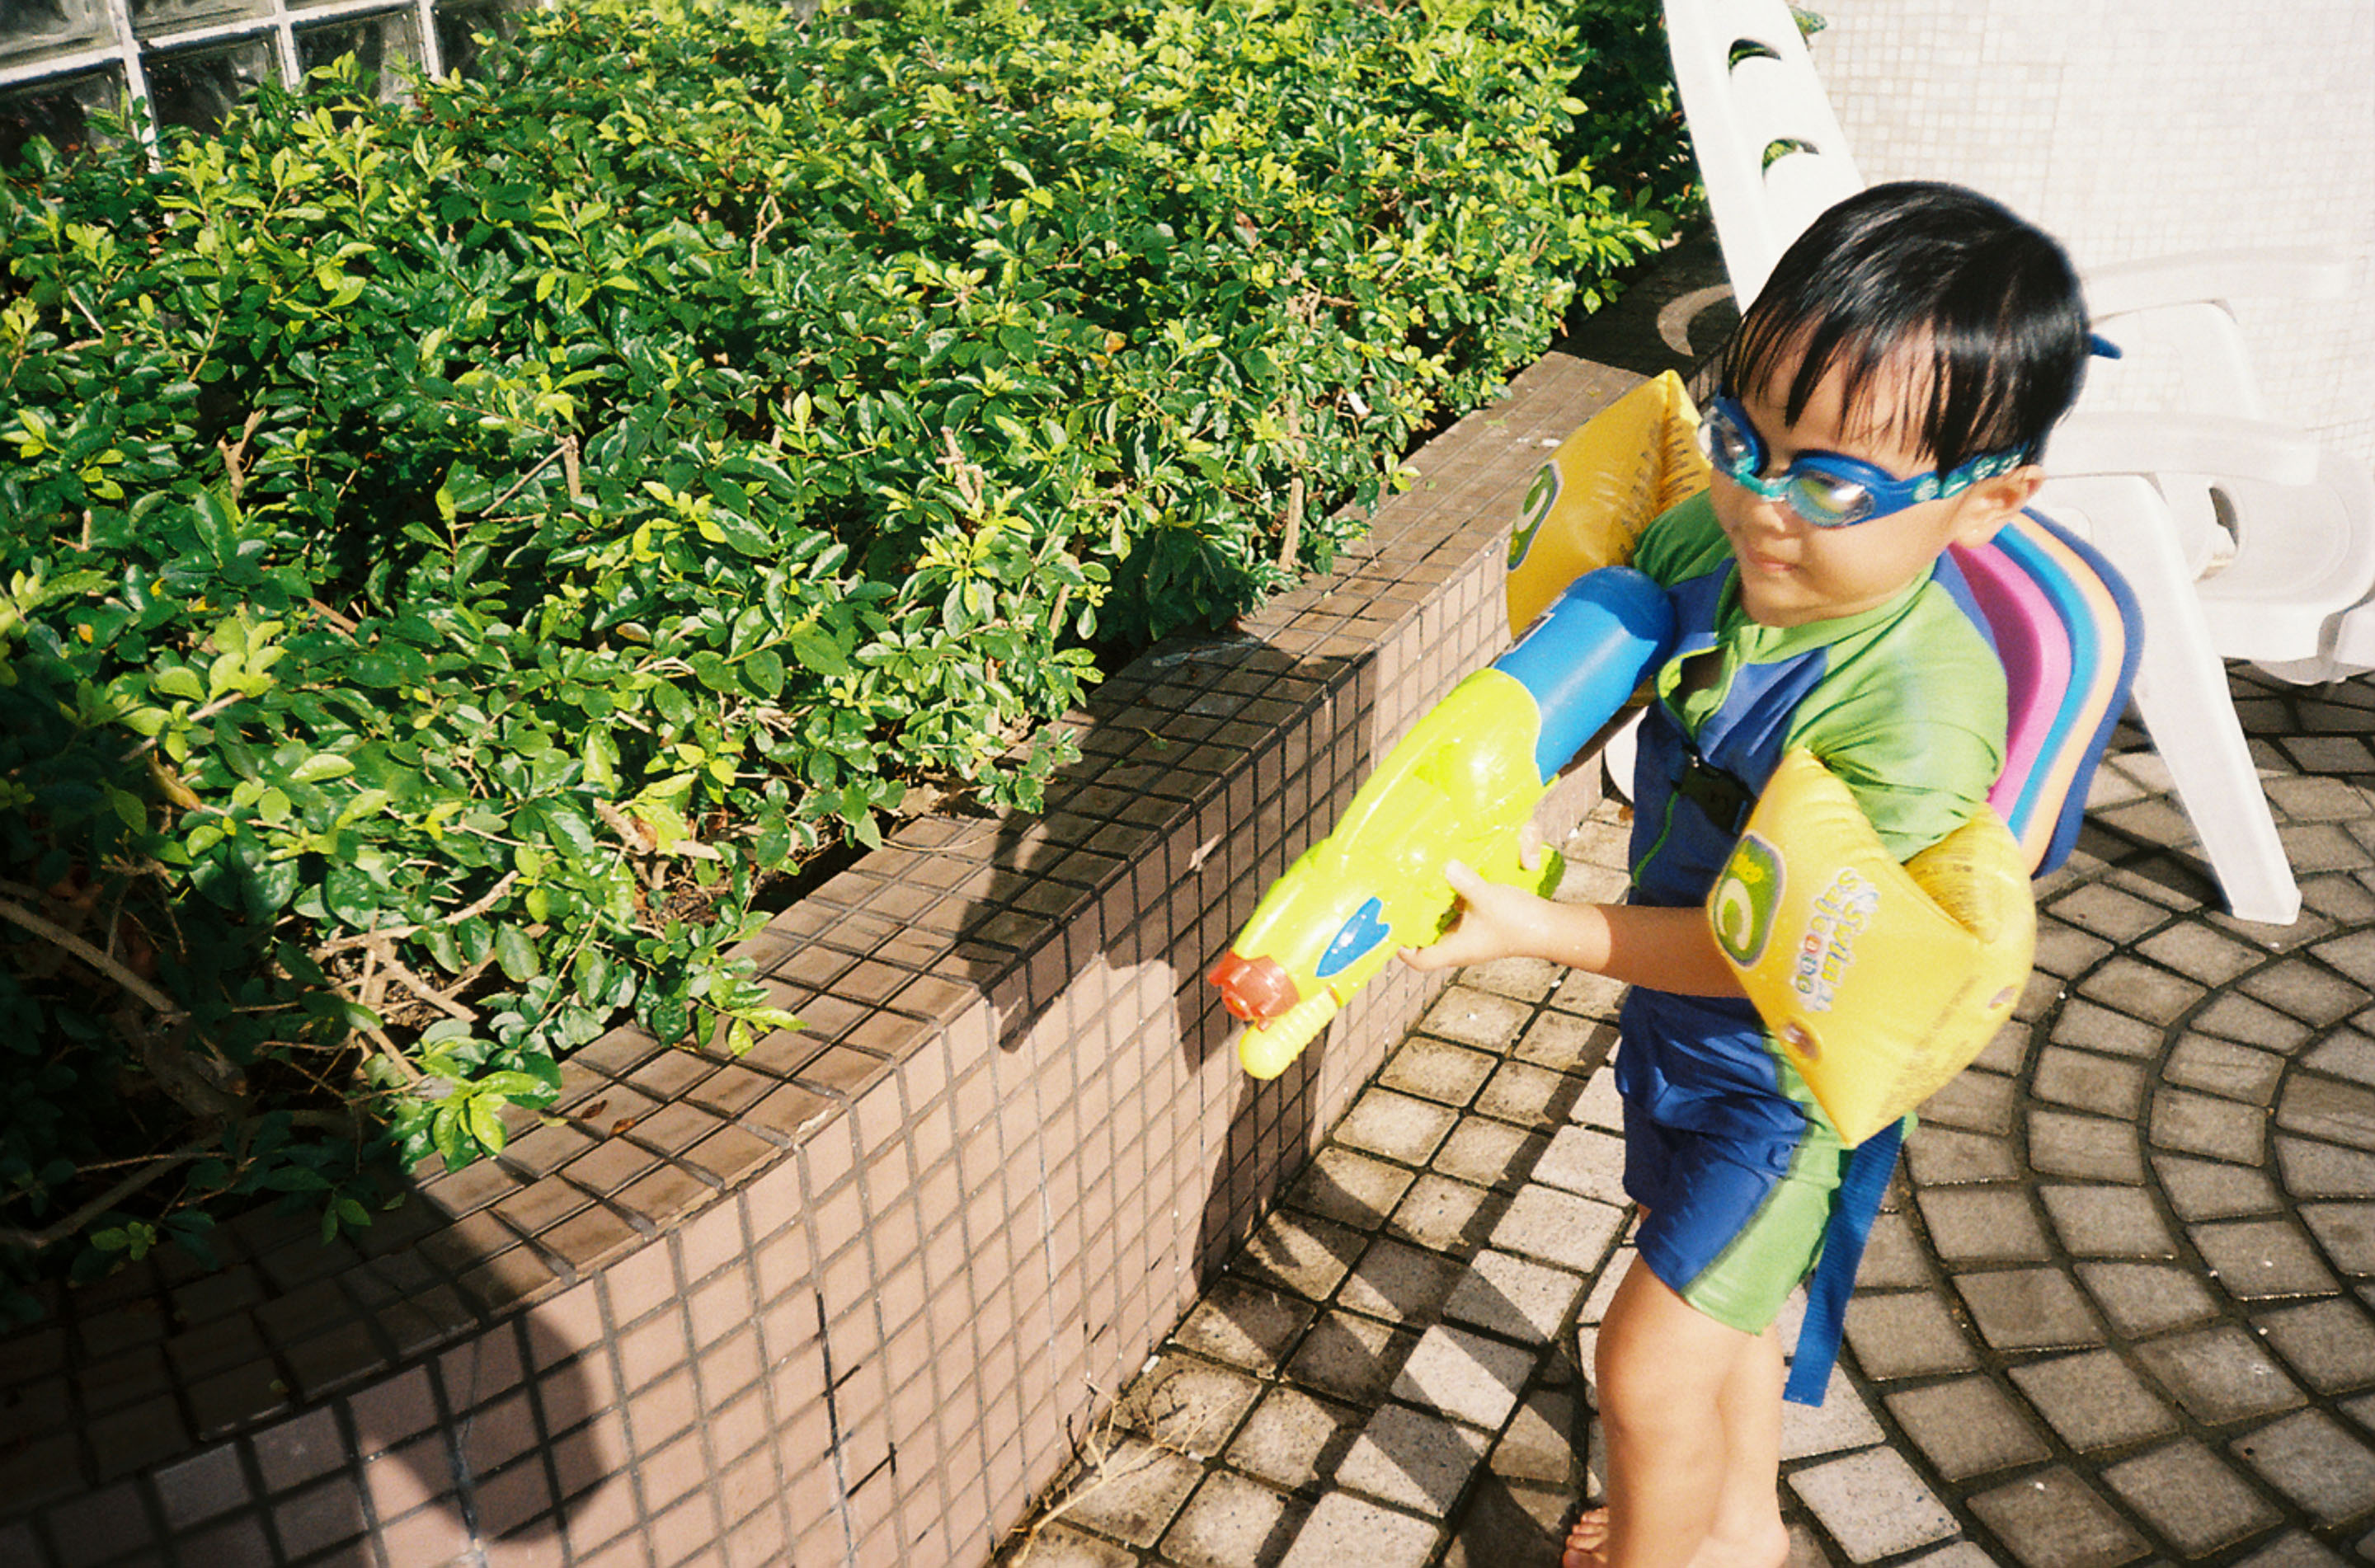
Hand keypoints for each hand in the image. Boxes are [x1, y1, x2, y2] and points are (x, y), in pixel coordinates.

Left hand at [1398, 859, 1556, 971]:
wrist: (1551, 928)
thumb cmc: (1519, 922)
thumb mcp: (1487, 898)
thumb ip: (1464, 881)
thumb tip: (1444, 864)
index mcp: (1457, 949)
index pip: (1420, 960)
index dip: (1402, 948)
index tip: (1392, 927)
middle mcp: (1461, 946)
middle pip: (1427, 941)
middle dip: (1413, 922)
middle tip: (1401, 899)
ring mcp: (1472, 936)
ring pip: (1442, 925)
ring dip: (1432, 909)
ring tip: (1419, 887)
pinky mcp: (1482, 924)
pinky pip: (1458, 915)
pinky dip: (1450, 901)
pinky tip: (1449, 881)